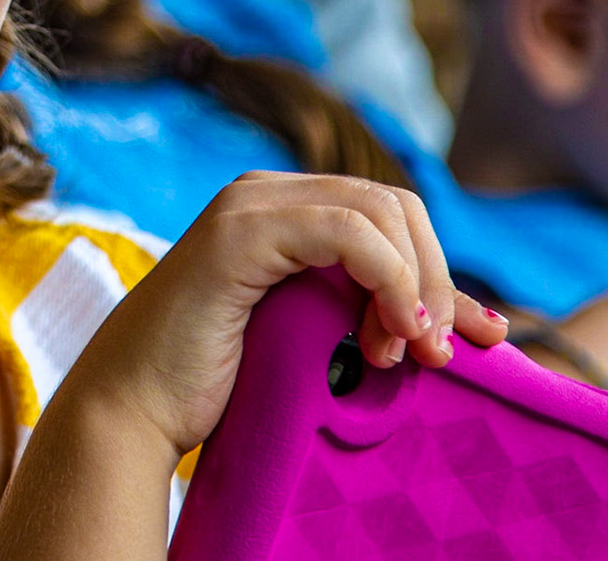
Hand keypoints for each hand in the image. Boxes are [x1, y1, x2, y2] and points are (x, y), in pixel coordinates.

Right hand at [58, 170, 506, 457]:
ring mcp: (249, 204)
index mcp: (281, 209)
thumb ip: (370, 314)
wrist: (134, 414)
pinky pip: (348, 233)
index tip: (473, 341)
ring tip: (405, 354)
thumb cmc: (217, 387)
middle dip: (434, 279)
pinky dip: (389, 282)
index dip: (439, 272)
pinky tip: (387, 338)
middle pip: (395, 204)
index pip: (390, 214)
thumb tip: (473, 322)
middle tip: (436, 354)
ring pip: (381, 211)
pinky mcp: (240, 232)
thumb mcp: (316, 340)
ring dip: (415, 286)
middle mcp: (265, 191)